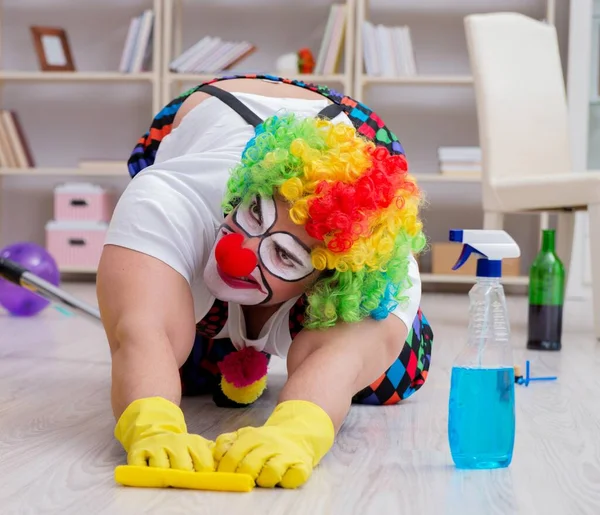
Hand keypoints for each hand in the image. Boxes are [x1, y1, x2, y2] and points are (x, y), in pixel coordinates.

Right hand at [115, 396, 214, 471]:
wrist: (153, 430)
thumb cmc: (179, 447)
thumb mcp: (197, 445)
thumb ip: (212, 454)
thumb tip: (222, 465)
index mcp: (193, 442)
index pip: (204, 466)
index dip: (201, 477)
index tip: (198, 479)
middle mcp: (175, 442)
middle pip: (183, 469)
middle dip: (182, 480)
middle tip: (180, 482)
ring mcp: (155, 446)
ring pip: (161, 470)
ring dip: (163, 479)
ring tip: (164, 478)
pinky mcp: (136, 452)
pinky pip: (139, 471)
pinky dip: (143, 477)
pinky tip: (148, 476)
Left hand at [214, 400, 334, 487]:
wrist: (298, 433)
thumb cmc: (265, 441)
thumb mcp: (244, 435)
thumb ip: (226, 442)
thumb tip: (215, 456)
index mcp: (252, 436)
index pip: (231, 457)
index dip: (225, 472)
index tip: (227, 476)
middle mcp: (270, 443)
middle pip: (249, 467)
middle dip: (243, 478)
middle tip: (246, 480)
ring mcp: (287, 454)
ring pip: (270, 473)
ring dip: (264, 481)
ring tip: (264, 479)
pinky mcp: (303, 465)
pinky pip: (293, 478)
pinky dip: (287, 481)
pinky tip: (283, 478)